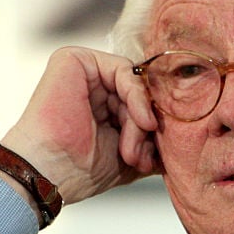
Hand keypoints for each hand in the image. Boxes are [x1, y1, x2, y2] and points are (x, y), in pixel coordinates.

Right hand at [0, 46, 159, 203]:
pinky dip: (137, 96)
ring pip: (135, 83)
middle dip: (147, 128)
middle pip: (141, 92)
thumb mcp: (131, 154)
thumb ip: (152, 139)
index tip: (156, 156)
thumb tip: (183, 137)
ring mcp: (84, 70)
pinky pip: (124, 69)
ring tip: (131, 151)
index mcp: (102, 104)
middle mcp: (94, 84)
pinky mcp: (74, 59)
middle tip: (142, 157)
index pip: (143, 102)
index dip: (154, 126)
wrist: (49, 174)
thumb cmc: (80, 170)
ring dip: (141, 118)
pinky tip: (141, 122)